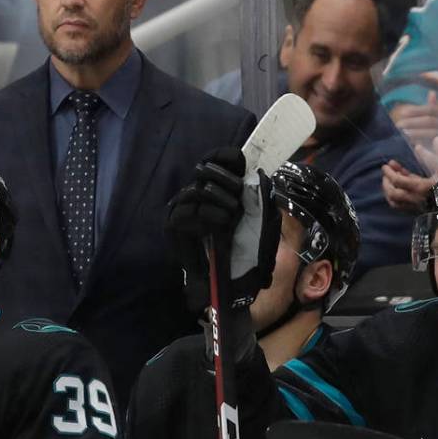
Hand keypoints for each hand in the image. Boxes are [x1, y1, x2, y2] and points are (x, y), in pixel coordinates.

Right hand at [166, 147, 278, 310]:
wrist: (237, 282)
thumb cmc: (250, 251)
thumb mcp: (263, 219)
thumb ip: (259, 195)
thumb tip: (255, 172)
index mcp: (217, 189)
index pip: (214, 159)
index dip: (224, 156)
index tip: (240, 162)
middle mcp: (197, 195)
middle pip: (204, 169)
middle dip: (226, 180)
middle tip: (239, 198)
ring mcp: (183, 210)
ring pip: (197, 189)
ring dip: (220, 200)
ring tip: (232, 217)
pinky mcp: (174, 226)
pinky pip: (189, 211)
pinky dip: (209, 215)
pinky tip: (221, 224)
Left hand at [381, 137, 437, 212]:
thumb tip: (435, 139)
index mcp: (422, 187)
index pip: (398, 181)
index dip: (390, 173)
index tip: (385, 165)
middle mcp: (417, 199)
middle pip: (393, 195)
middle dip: (386, 184)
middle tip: (386, 174)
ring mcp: (419, 207)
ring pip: (397, 203)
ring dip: (390, 192)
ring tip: (390, 182)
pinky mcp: (421, 211)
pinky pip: (403, 207)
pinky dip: (397, 198)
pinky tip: (400, 189)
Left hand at [390, 91, 437, 145]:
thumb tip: (430, 94)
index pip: (432, 109)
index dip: (417, 110)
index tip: (403, 112)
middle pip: (430, 119)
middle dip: (413, 121)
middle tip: (399, 124)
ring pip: (433, 131)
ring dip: (417, 132)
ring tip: (404, 133)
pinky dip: (426, 143)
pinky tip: (415, 143)